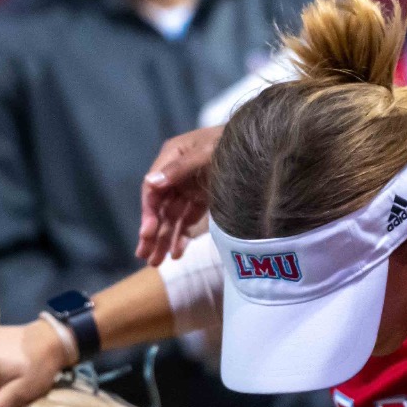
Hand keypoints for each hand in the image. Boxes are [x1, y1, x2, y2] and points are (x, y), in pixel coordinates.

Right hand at [137, 125, 222, 265]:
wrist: (262, 144)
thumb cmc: (232, 142)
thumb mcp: (207, 153)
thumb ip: (180, 168)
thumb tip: (151, 183)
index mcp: (173, 156)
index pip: (153, 189)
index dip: (148, 213)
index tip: (147, 234)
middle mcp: (176, 173)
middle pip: (159, 207)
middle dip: (152, 233)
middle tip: (144, 256)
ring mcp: (189, 186)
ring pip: (172, 217)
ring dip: (164, 239)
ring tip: (155, 263)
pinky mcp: (203, 197)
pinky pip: (188, 219)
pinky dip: (183, 236)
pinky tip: (177, 254)